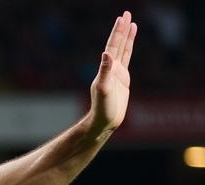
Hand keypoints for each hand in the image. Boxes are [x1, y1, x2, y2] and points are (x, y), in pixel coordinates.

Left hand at [87, 11, 136, 136]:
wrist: (104, 122)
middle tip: (127, 13)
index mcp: (106, 69)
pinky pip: (127, 60)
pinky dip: (129, 50)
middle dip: (122, 29)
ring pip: (123, 50)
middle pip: (118, 45)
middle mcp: (110, 69)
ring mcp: (117, 73)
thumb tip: (106, 53)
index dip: (118, 32)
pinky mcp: (123, 80)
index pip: (113, 46)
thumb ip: (104, 71)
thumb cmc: (102, 108)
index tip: (122, 18)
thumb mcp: (104, 89)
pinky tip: (130, 43)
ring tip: (132, 23)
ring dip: (127, 37)